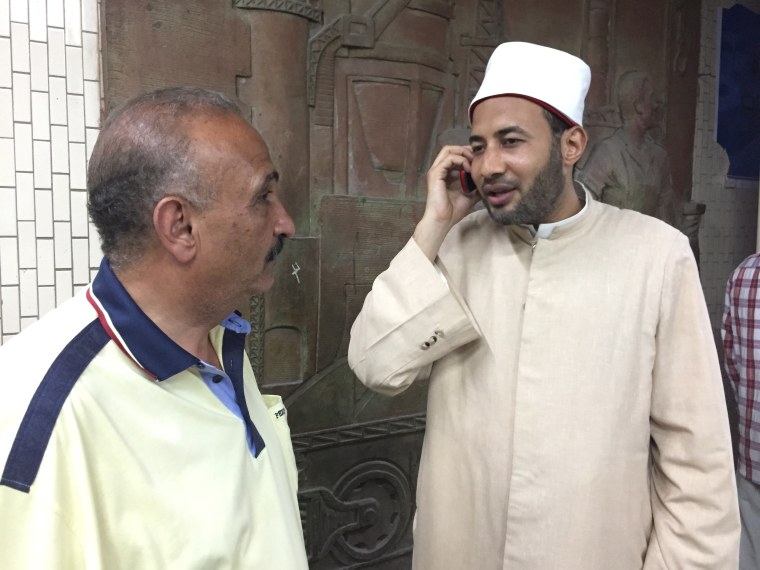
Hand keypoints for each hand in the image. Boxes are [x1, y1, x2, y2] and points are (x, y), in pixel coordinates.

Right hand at [413, 145, 479, 259]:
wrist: (443, 221)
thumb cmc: (453, 212)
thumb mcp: (469, 196)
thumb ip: (476, 187)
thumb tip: (488, 183)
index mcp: (445, 175)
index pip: (455, 156)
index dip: (467, 154)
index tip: (479, 159)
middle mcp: (439, 170)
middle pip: (451, 149)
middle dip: (465, 150)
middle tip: (477, 157)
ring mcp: (436, 171)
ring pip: (448, 150)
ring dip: (463, 153)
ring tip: (472, 161)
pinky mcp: (435, 174)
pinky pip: (448, 159)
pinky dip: (460, 160)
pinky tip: (468, 168)